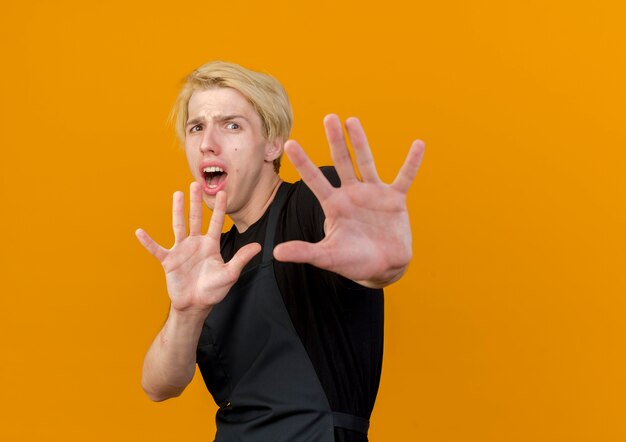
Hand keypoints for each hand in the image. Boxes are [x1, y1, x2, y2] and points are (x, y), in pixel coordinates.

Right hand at [135, 183, 260, 313]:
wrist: (196, 305)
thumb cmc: (213, 290)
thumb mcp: (230, 274)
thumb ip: (241, 259)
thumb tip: (258, 246)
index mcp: (211, 245)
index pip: (217, 222)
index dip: (220, 208)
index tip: (223, 192)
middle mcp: (196, 243)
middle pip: (196, 218)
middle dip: (197, 201)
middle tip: (197, 184)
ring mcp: (181, 250)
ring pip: (179, 226)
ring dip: (178, 210)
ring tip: (177, 194)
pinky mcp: (169, 261)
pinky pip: (157, 249)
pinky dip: (148, 242)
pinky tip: (140, 232)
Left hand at [273, 114, 424, 287]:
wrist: (383, 267)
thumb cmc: (353, 262)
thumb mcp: (328, 257)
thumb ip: (305, 251)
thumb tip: (275, 253)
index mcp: (334, 205)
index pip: (314, 180)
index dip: (303, 162)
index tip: (289, 143)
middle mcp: (352, 194)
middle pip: (341, 162)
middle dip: (335, 141)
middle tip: (329, 117)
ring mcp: (374, 194)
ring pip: (366, 162)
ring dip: (361, 142)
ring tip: (352, 120)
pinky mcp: (395, 199)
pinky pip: (405, 177)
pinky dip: (412, 163)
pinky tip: (419, 145)